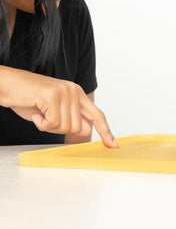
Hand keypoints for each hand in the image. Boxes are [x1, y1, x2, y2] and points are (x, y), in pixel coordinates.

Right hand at [0, 66, 117, 147]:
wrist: (6, 84)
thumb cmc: (27, 98)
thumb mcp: (52, 111)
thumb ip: (71, 119)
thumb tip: (87, 130)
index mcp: (77, 93)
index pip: (97, 115)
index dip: (106, 131)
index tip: (113, 144)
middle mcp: (74, 91)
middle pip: (78, 127)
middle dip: (59, 128)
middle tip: (45, 117)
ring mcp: (64, 92)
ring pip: (66, 126)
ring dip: (49, 126)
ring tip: (39, 112)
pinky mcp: (53, 96)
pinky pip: (52, 123)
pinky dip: (41, 123)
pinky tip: (35, 112)